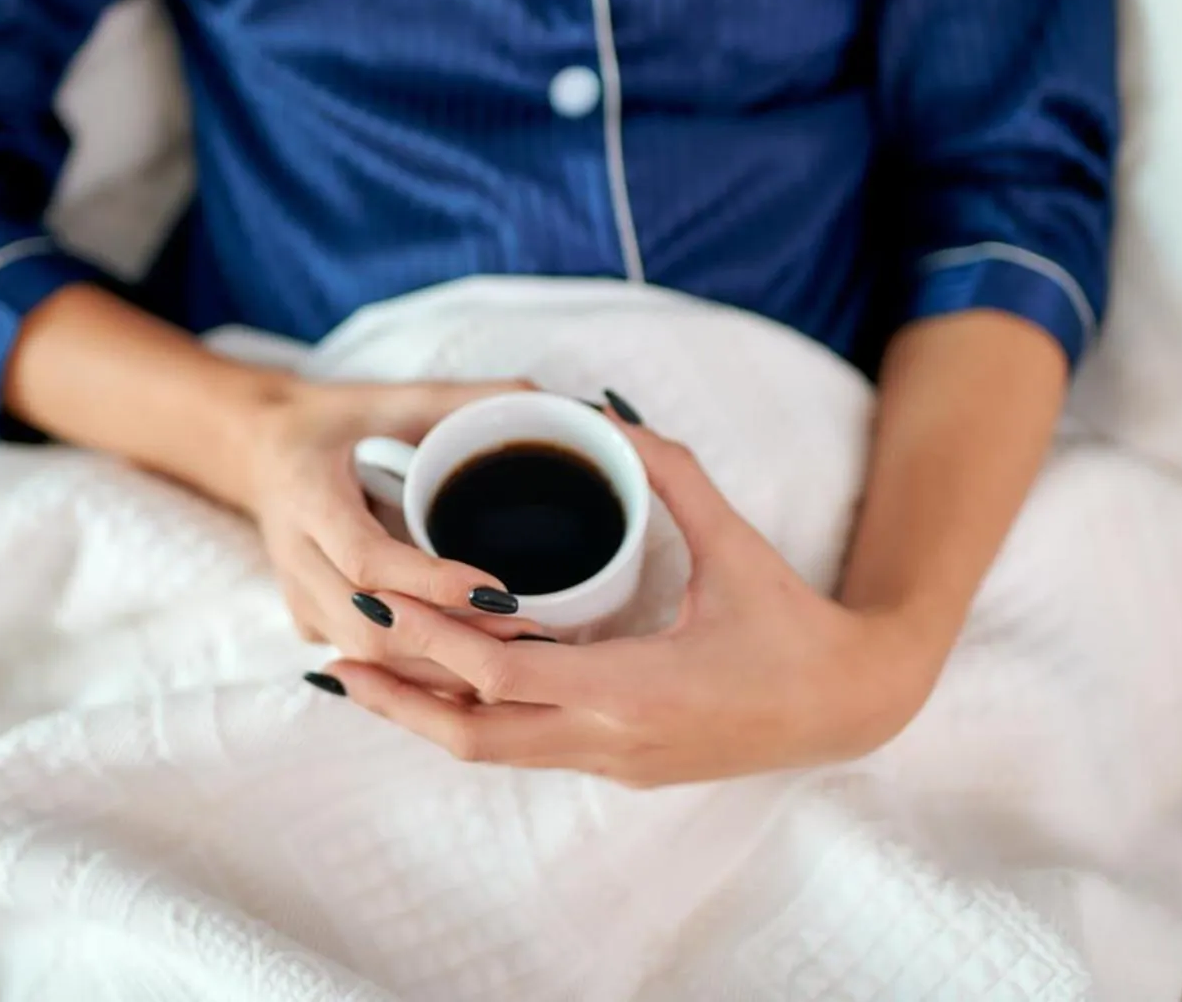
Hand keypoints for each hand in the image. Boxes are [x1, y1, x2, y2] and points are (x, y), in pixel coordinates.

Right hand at [243, 379, 548, 678]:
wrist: (264, 452)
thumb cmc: (338, 422)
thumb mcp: (392, 397)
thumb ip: (463, 401)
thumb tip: (546, 402)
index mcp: (307, 494)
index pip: (366, 557)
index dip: (430, 581)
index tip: (497, 589)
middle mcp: (293, 555)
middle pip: (367, 626)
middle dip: (450, 641)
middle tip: (528, 633)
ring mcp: (296, 596)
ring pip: (366, 658)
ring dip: (441, 666)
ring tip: (515, 653)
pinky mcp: (308, 621)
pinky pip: (364, 663)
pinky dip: (420, 670)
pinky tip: (478, 666)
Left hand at [314, 404, 950, 785]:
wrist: (851, 708)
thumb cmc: (793, 624)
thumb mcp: (733, 540)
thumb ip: (667, 472)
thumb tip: (602, 413)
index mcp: (632, 686)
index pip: (497, 671)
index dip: (429, 633)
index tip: (378, 595)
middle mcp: (609, 739)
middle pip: (470, 732)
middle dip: (396, 697)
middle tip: (331, 655)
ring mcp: (612, 763)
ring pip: (491, 754)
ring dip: (425, 717)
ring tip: (363, 677)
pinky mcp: (620, 768)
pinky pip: (525, 749)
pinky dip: (473, 720)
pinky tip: (441, 689)